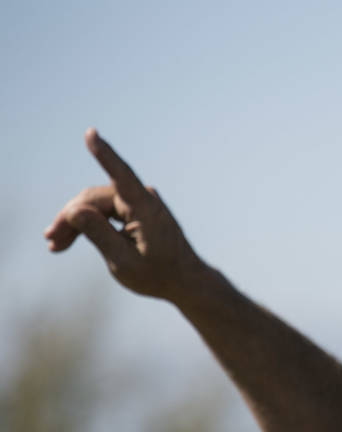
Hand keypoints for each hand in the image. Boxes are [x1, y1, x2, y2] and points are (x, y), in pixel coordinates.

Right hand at [45, 129, 206, 301]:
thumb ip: (99, 235)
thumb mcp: (124, 262)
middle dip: (70, 218)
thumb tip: (75, 210)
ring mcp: (141, 203)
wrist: (183, 281)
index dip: (104, 154)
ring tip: (55, 245)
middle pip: (95, 199)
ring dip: (75, 223)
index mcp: (146, 209)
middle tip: (51, 242)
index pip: (121, 176)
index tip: (91, 133)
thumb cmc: (158, 275)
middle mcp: (144, 200)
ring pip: (97, 205)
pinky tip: (68, 239)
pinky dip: (89, 224)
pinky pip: (106, 210)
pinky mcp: (136, 210)